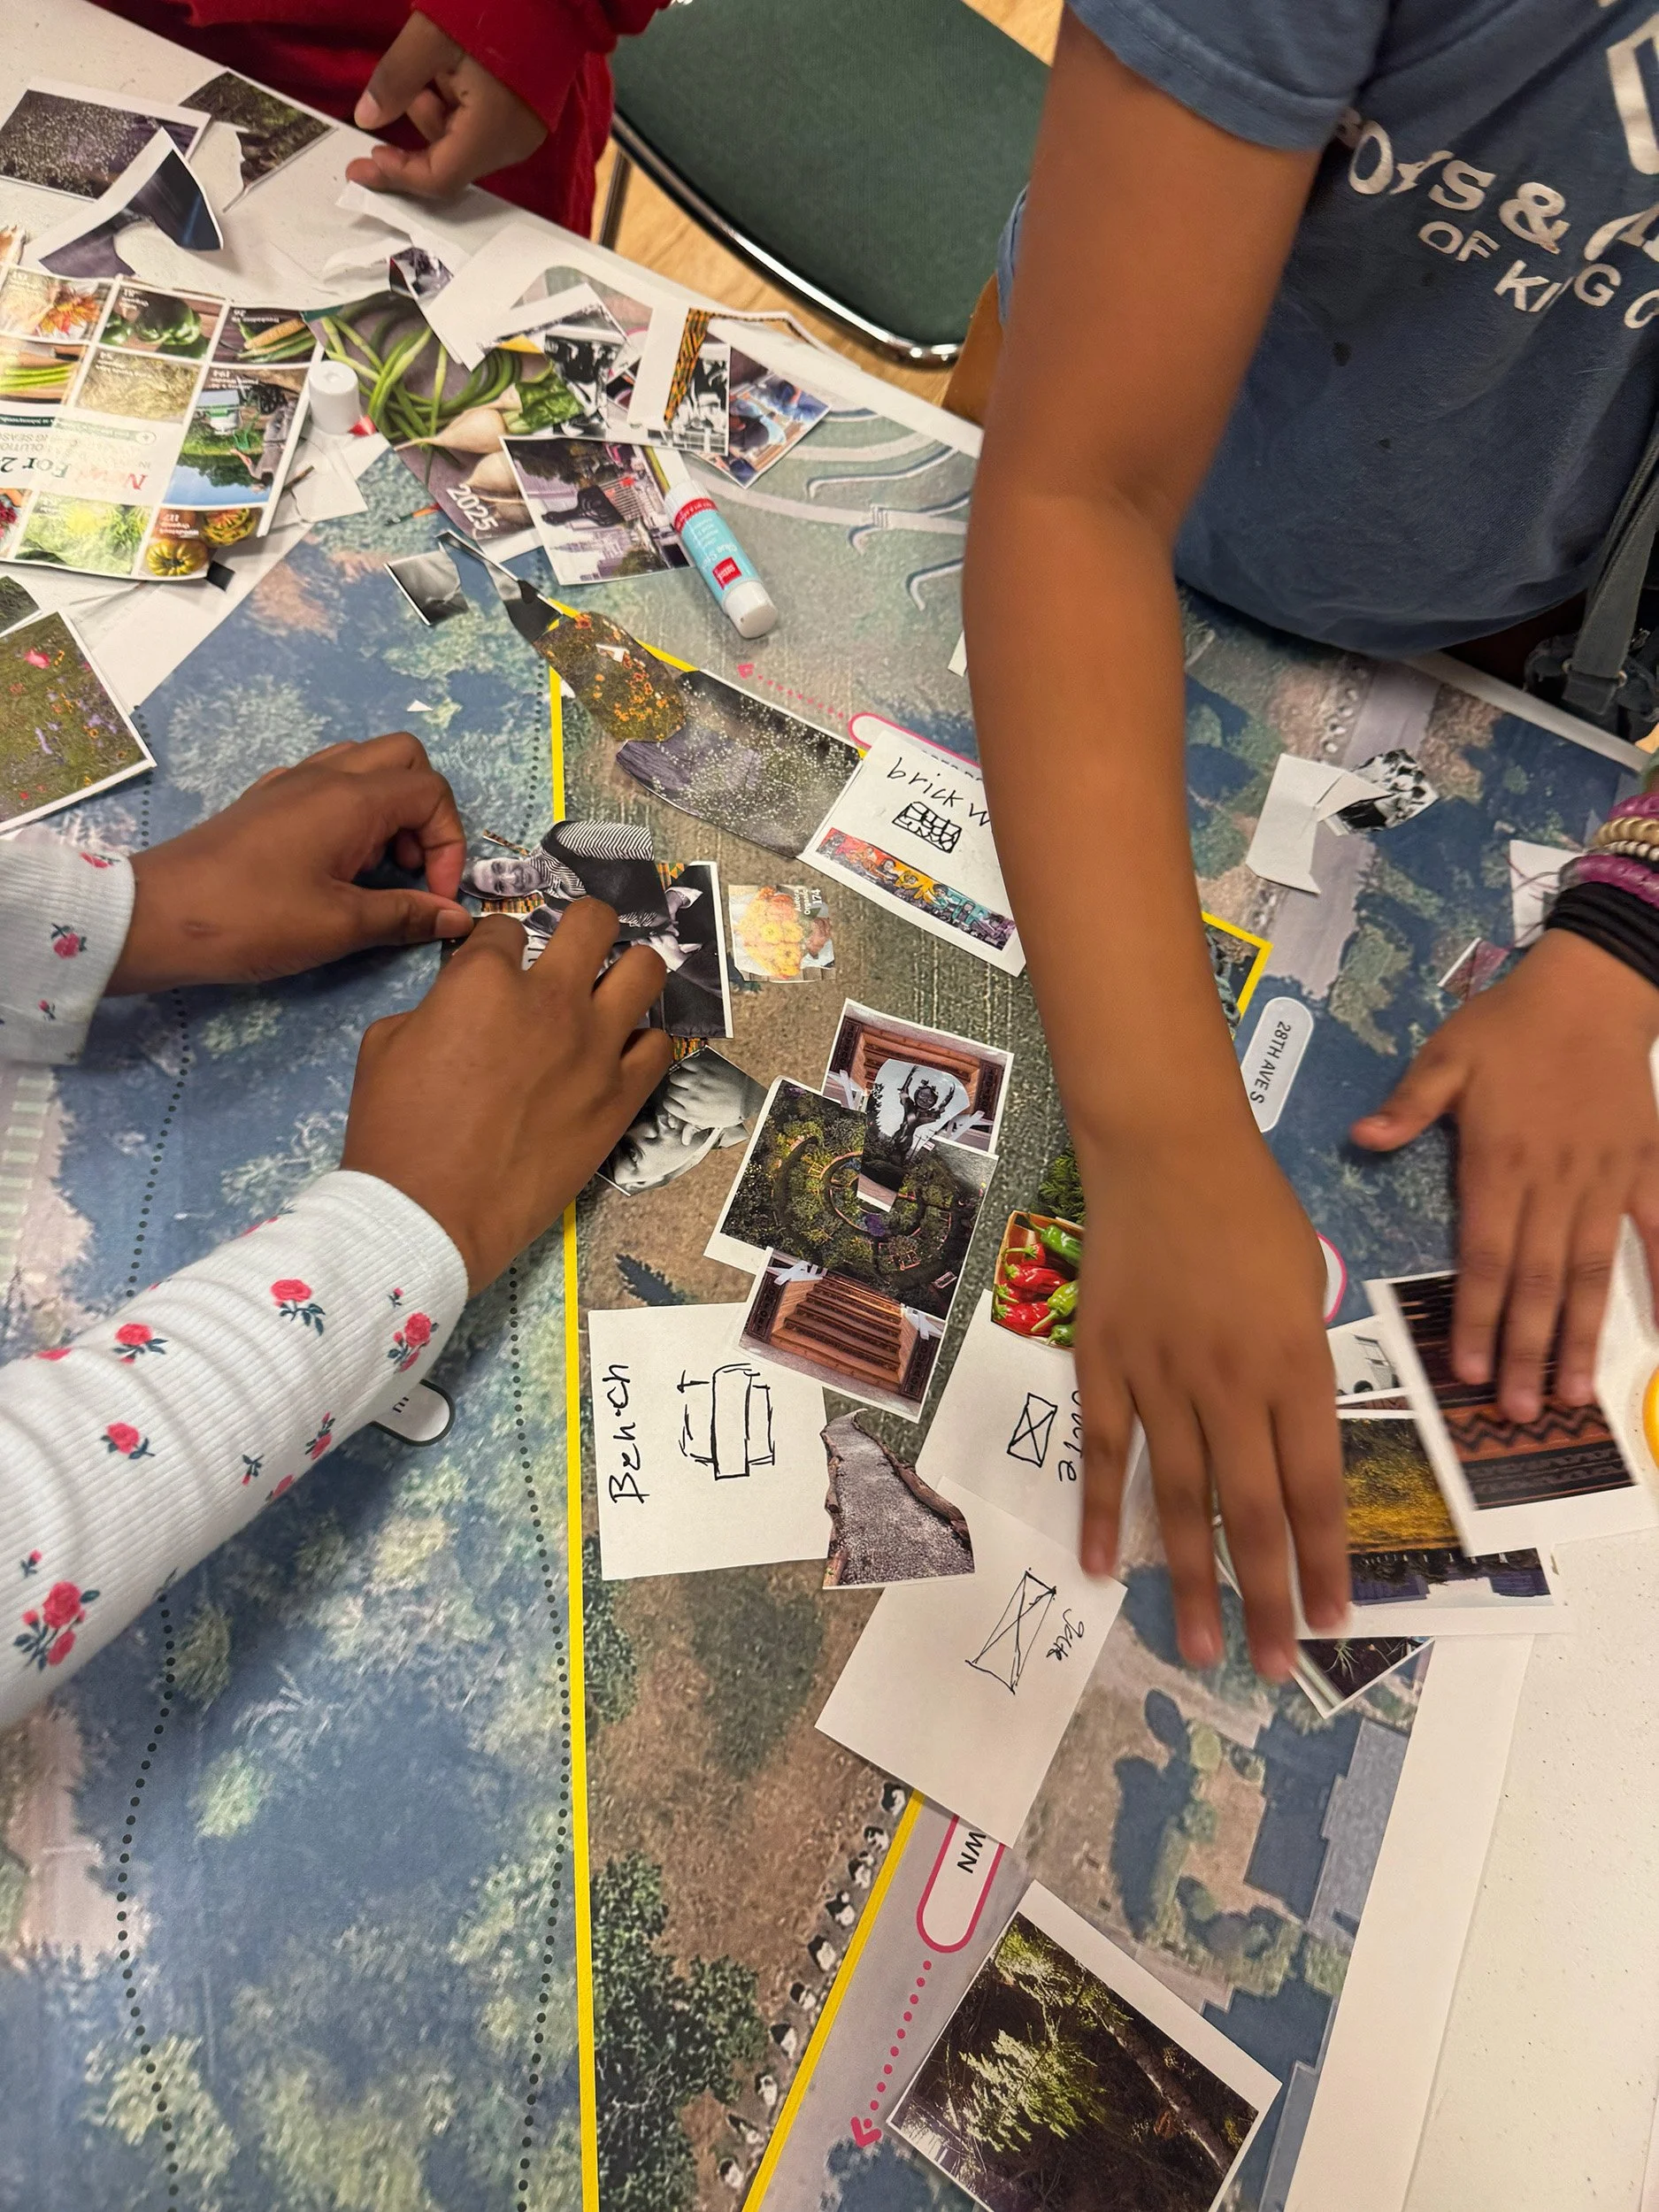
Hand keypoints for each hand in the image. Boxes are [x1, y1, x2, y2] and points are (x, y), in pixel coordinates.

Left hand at [108, 734, 472, 994]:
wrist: (156, 916)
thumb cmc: (253, 919)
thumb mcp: (339, 926)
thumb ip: (404, 915)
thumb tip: (455, 917)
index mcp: (350, 798)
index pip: (431, 793)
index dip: (449, 844)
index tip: (434, 895)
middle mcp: (324, 776)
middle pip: (405, 759)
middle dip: (425, 812)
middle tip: (411, 868)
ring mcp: (290, 783)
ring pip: (363, 764)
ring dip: (388, 808)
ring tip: (375, 867)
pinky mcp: (265, 801)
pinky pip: (325, 782)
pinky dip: (349, 812)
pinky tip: (334, 861)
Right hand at [342, 904, 670, 1290]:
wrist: (431, 1212)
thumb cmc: (395, 1130)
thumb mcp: (386, 1044)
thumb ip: (436, 1004)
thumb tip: (461, 1004)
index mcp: (484, 978)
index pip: (505, 928)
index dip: (497, 943)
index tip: (497, 962)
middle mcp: (551, 998)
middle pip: (594, 922)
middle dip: (583, 925)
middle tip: (575, 948)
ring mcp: (596, 1046)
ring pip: (646, 970)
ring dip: (630, 970)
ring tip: (615, 986)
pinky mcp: (622, 1096)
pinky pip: (660, 1046)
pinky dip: (643, 1041)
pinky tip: (624, 1050)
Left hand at [347, 13, 546, 200]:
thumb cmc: (498, 9)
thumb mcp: (431, 37)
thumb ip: (395, 80)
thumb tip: (366, 119)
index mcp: (491, 133)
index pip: (438, 178)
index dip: (399, 174)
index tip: (366, 161)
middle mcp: (510, 146)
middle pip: (449, 162)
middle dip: (418, 129)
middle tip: (403, 86)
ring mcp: (521, 134)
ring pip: (462, 143)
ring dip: (436, 113)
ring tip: (436, 67)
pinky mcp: (524, 120)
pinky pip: (479, 129)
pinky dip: (456, 109)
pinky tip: (454, 72)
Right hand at [661, 1053, 747, 1137]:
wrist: (747, 1097)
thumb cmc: (730, 1112)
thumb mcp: (710, 1124)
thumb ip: (693, 1128)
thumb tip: (684, 1140)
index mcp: (690, 1113)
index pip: (668, 1104)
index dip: (671, 1101)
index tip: (676, 1098)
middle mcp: (690, 1097)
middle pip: (670, 1091)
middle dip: (675, 1090)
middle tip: (683, 1089)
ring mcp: (696, 1082)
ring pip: (675, 1077)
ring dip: (680, 1078)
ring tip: (688, 1080)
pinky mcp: (703, 1068)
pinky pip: (685, 1065)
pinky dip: (687, 1067)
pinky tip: (693, 1071)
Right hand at [1076, 1117, 1347, 1678]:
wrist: (1166, 1149)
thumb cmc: (1252, 1209)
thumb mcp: (1308, 1286)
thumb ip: (1302, 1371)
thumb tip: (1295, 1443)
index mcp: (1296, 1365)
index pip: (1317, 1487)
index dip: (1327, 1560)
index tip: (1336, 1621)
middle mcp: (1233, 1384)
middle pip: (1252, 1511)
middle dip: (1267, 1597)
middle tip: (1275, 1668)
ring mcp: (1162, 1377)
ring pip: (1180, 1497)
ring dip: (1190, 1580)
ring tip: (1196, 1648)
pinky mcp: (1104, 1362)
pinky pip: (1104, 1451)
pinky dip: (1102, 1511)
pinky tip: (1101, 1568)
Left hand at [1352, 927, 1658, 1416]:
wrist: (1594, 990)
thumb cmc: (1509, 1026)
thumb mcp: (1446, 1054)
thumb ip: (1410, 1105)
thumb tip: (1363, 1140)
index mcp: (1499, 1163)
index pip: (1487, 1257)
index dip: (1480, 1317)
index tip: (1472, 1372)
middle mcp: (1554, 1182)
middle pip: (1538, 1280)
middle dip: (1528, 1350)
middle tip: (1520, 1412)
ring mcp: (1606, 1180)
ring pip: (1593, 1271)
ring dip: (1583, 1334)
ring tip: (1575, 1394)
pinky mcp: (1646, 1168)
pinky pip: (1658, 1231)